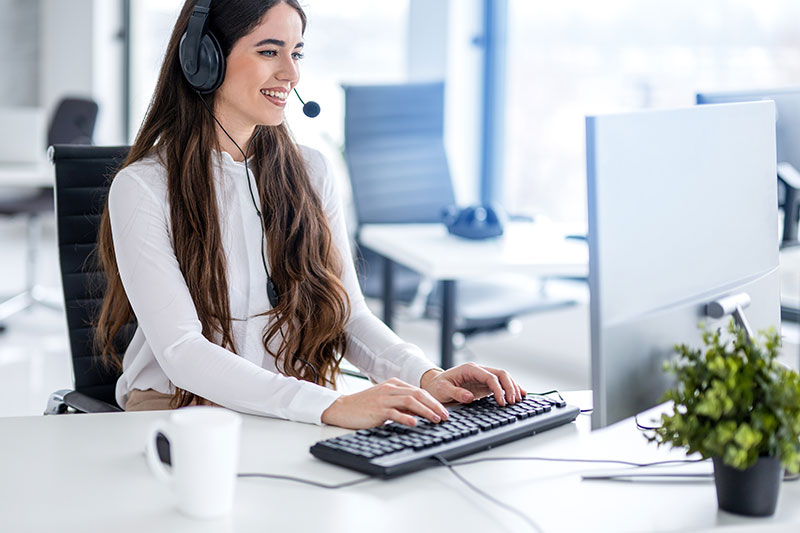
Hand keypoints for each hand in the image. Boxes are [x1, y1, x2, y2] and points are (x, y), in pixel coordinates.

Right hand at [321, 378, 449, 428]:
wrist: (343, 408)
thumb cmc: (365, 406)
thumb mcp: (386, 401)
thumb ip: (402, 404)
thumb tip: (421, 412)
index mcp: (394, 384)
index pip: (419, 391)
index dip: (434, 401)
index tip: (444, 411)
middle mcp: (391, 389)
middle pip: (418, 394)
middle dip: (434, 405)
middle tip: (445, 416)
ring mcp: (384, 398)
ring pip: (410, 402)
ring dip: (426, 411)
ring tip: (435, 419)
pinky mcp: (377, 410)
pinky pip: (395, 413)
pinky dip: (406, 417)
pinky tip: (415, 423)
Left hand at [420, 362, 525, 406]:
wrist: (434, 385)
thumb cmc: (437, 387)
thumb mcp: (442, 390)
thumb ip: (455, 392)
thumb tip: (469, 397)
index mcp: (469, 369)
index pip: (490, 376)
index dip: (498, 389)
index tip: (502, 401)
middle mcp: (478, 371)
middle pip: (501, 374)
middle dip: (510, 387)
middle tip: (513, 402)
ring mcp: (482, 377)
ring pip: (503, 378)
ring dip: (512, 387)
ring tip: (518, 400)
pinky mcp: (484, 385)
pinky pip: (500, 384)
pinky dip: (510, 388)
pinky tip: (519, 394)